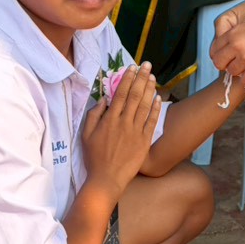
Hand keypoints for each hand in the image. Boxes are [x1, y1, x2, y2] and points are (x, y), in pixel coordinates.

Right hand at [81, 65, 161, 195]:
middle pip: (134, 95)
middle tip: (147, 65)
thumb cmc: (94, 158)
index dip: (127, 79)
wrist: (107, 179)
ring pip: (144, 105)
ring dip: (149, 89)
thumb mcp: (86, 135)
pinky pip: (151, 121)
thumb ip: (93, 115)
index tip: (132, 67)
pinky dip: (155, 108)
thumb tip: (102, 100)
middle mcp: (124, 122)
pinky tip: (158, 98)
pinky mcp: (144, 141)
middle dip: (141, 78)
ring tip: (152, 76)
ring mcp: (135, 131)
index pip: (120, 93)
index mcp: (109, 119)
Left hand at [210, 13, 244, 83]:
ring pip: (231, 72)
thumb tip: (228, 47)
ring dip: (237, 71)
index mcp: (233, 33)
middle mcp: (237, 46)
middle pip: (219, 62)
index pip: (215, 48)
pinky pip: (244, 81)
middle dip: (224, 64)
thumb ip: (235, 36)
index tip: (223, 57)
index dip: (218, 54)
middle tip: (231, 64)